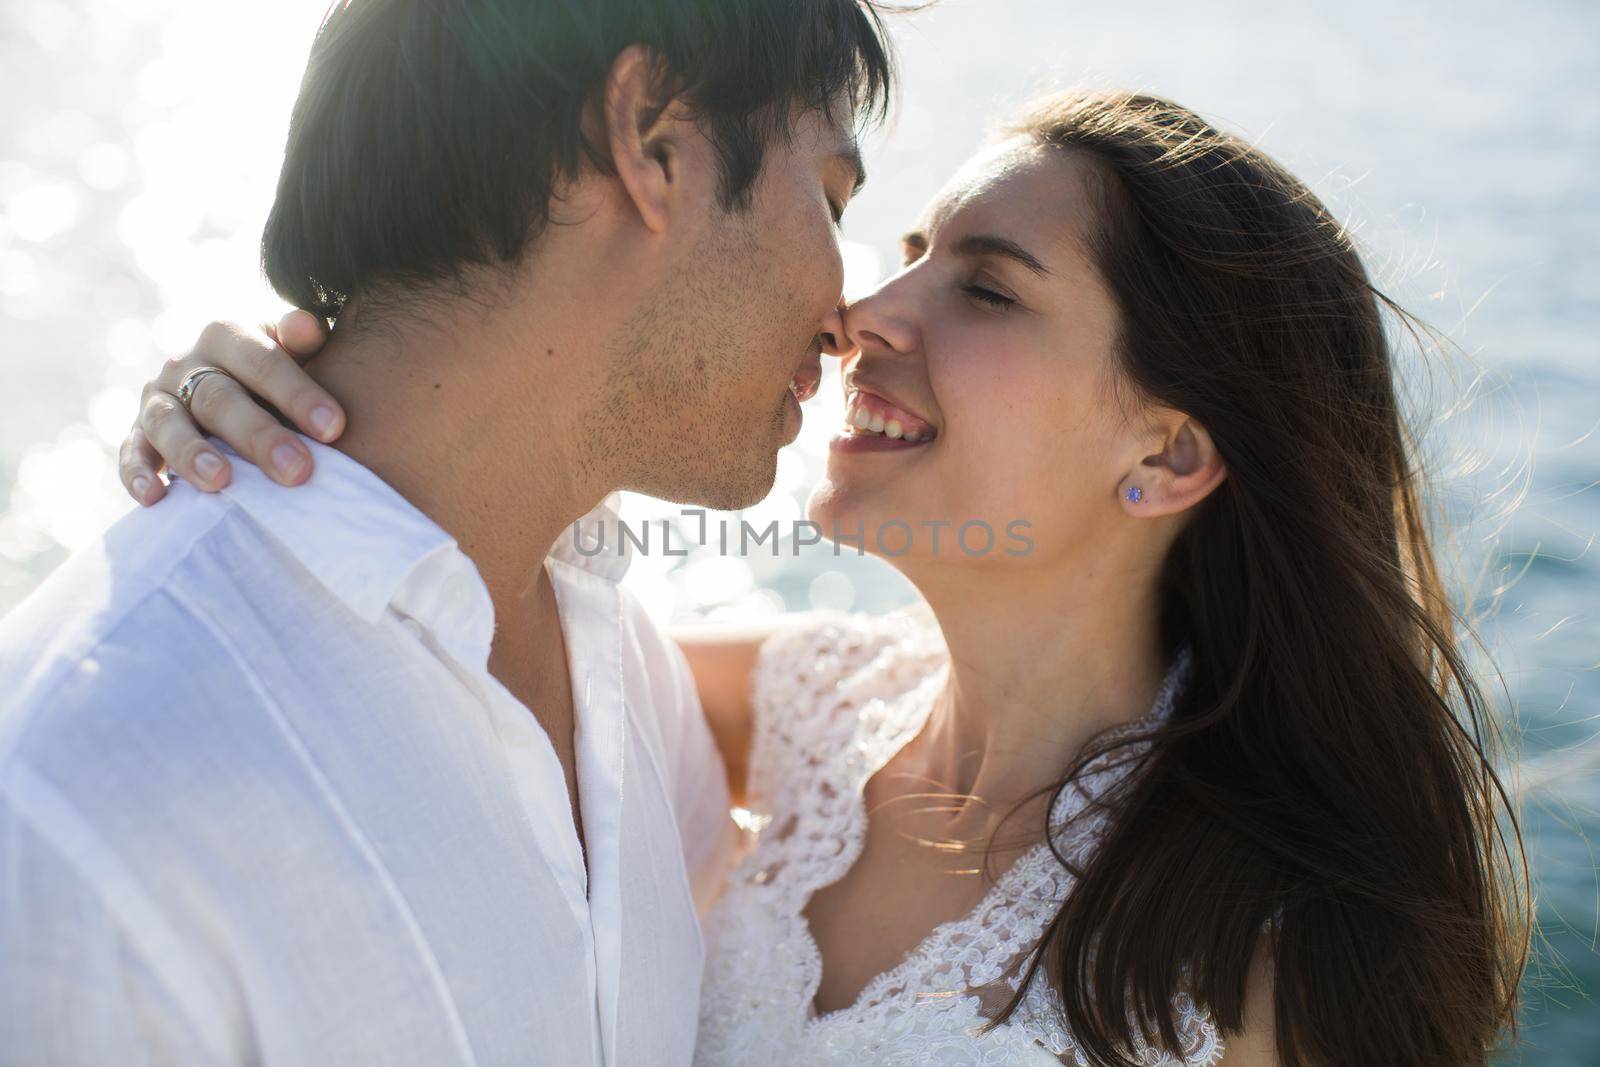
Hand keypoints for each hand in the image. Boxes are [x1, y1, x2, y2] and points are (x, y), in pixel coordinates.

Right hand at [120, 310, 343, 504]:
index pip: (263, 362)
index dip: (298, 394)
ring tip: (222, 481)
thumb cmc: (274, 374)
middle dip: (259, 436)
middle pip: (220, 399)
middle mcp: (185, 364)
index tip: (335, 428)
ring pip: (169, 423)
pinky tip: (155, 497)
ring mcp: (158, 399)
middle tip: (297, 470)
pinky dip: (137, 474)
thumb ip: (300, 340)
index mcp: (227, 336)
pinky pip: (131, 452)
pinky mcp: (139, 434)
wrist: (232, 383)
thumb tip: (307, 326)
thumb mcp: (292, 351)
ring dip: (193, 453)